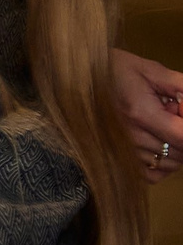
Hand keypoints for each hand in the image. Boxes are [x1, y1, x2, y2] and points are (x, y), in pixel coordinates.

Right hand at [111, 47, 182, 182]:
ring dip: (175, 151)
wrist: (73, 78)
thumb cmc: (112, 70)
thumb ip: (179, 86)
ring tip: (162, 130)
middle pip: (180, 153)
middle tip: (172, 117)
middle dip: (182, 137)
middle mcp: (131, 137)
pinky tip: (157, 148)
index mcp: (141, 113)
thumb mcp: (148, 69)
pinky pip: (152, 175)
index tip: (181, 115)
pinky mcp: (117, 160)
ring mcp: (122, 152)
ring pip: (169, 165)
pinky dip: (161, 166)